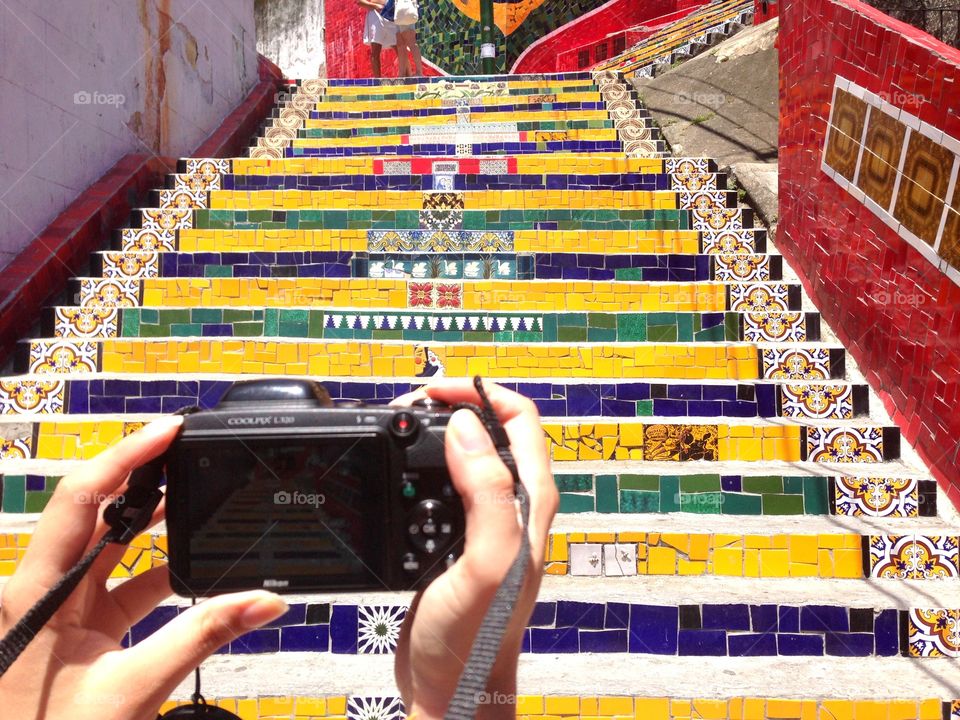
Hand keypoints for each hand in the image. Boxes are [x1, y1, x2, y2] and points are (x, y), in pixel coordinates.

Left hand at [0, 417, 288, 719]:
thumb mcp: (135, 689)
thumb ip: (203, 637)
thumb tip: (263, 600)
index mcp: (35, 596)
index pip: (80, 499)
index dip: (126, 457)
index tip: (169, 431)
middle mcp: (39, 593)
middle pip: (94, 513)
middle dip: (144, 481)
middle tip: (189, 454)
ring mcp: (57, 611)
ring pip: (108, 547)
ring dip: (152, 526)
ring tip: (196, 498)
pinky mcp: (76, 629)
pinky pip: (119, 585)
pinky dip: (156, 574)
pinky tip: (192, 568)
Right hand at [391, 380, 557, 719]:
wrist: (453, 686)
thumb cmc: (478, 637)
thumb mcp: (488, 559)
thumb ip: (486, 490)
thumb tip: (466, 426)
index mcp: (530, 502)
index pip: (518, 419)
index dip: (479, 394)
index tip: (435, 393)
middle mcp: (513, 506)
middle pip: (491, 429)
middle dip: (453, 407)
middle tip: (410, 408)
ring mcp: (485, 522)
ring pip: (464, 455)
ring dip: (434, 435)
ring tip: (400, 430)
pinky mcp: (458, 539)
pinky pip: (442, 486)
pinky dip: (420, 468)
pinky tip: (398, 476)